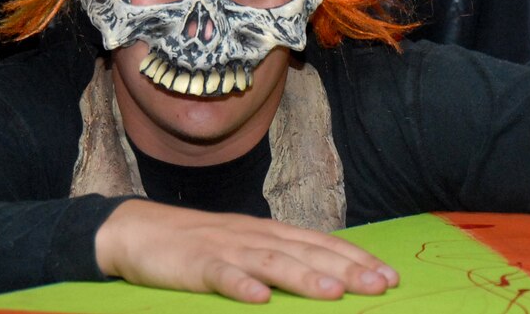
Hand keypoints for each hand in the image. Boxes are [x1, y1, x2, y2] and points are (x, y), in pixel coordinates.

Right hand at [95, 199, 398, 302]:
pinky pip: (221, 276)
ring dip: (305, 276)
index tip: (389, 275)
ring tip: (334, 292)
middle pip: (307, 251)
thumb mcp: (247, 245)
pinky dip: (241, 286)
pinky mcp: (196, 265)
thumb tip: (324, 271)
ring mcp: (226, 249)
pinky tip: (260, 300)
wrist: (141, 229)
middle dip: (347, 268)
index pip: (322, 243)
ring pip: (272, 263)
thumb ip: (281, 256)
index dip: (356, 258)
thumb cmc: (201, 242)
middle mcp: (256, 236)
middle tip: (381, 284)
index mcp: (271, 233)